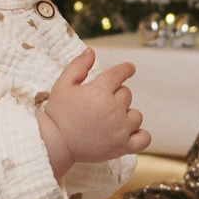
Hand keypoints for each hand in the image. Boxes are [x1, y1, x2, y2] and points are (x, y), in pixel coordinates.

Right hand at [39, 48, 150, 179]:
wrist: (55, 144)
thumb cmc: (57, 114)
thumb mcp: (62, 85)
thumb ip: (78, 66)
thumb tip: (91, 51)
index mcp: (100, 91)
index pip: (120, 73)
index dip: (126, 69)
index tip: (130, 68)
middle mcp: (113, 109)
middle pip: (126, 94)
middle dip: (116, 96)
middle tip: (99, 105)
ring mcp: (120, 129)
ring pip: (136, 115)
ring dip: (126, 115)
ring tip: (110, 120)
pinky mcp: (122, 146)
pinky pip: (144, 138)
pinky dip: (140, 135)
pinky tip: (130, 132)